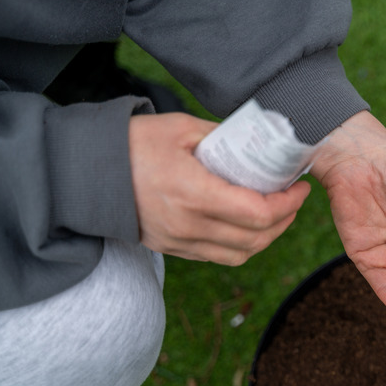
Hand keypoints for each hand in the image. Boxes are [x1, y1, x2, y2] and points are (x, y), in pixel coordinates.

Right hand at [129, 113, 310, 264]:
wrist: (86, 173)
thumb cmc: (133, 144)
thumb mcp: (182, 129)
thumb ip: (224, 138)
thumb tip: (259, 141)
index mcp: (193, 193)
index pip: (258, 213)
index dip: (288, 204)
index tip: (300, 188)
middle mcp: (188, 225)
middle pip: (256, 239)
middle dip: (285, 221)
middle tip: (294, 200)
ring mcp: (179, 242)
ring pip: (240, 254)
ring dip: (267, 238)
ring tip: (278, 215)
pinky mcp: (172, 249)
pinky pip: (219, 257)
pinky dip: (242, 246)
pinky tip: (249, 226)